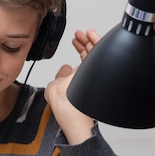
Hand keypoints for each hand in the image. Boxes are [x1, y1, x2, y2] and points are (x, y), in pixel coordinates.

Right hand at [44, 29, 100, 144]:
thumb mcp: (58, 83)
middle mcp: (95, 76)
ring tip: (76, 43)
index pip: (96, 48)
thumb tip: (65, 69)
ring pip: (92, 63)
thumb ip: (61, 73)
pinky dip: (81, 66)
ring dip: (83, 52)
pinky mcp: (90, 91)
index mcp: (91, 70)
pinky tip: (72, 65)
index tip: (87, 32)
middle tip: (80, 35)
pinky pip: (87, 74)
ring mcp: (93, 84)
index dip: (92, 38)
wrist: (72, 123)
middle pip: (95, 54)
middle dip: (86, 42)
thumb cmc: (71, 107)